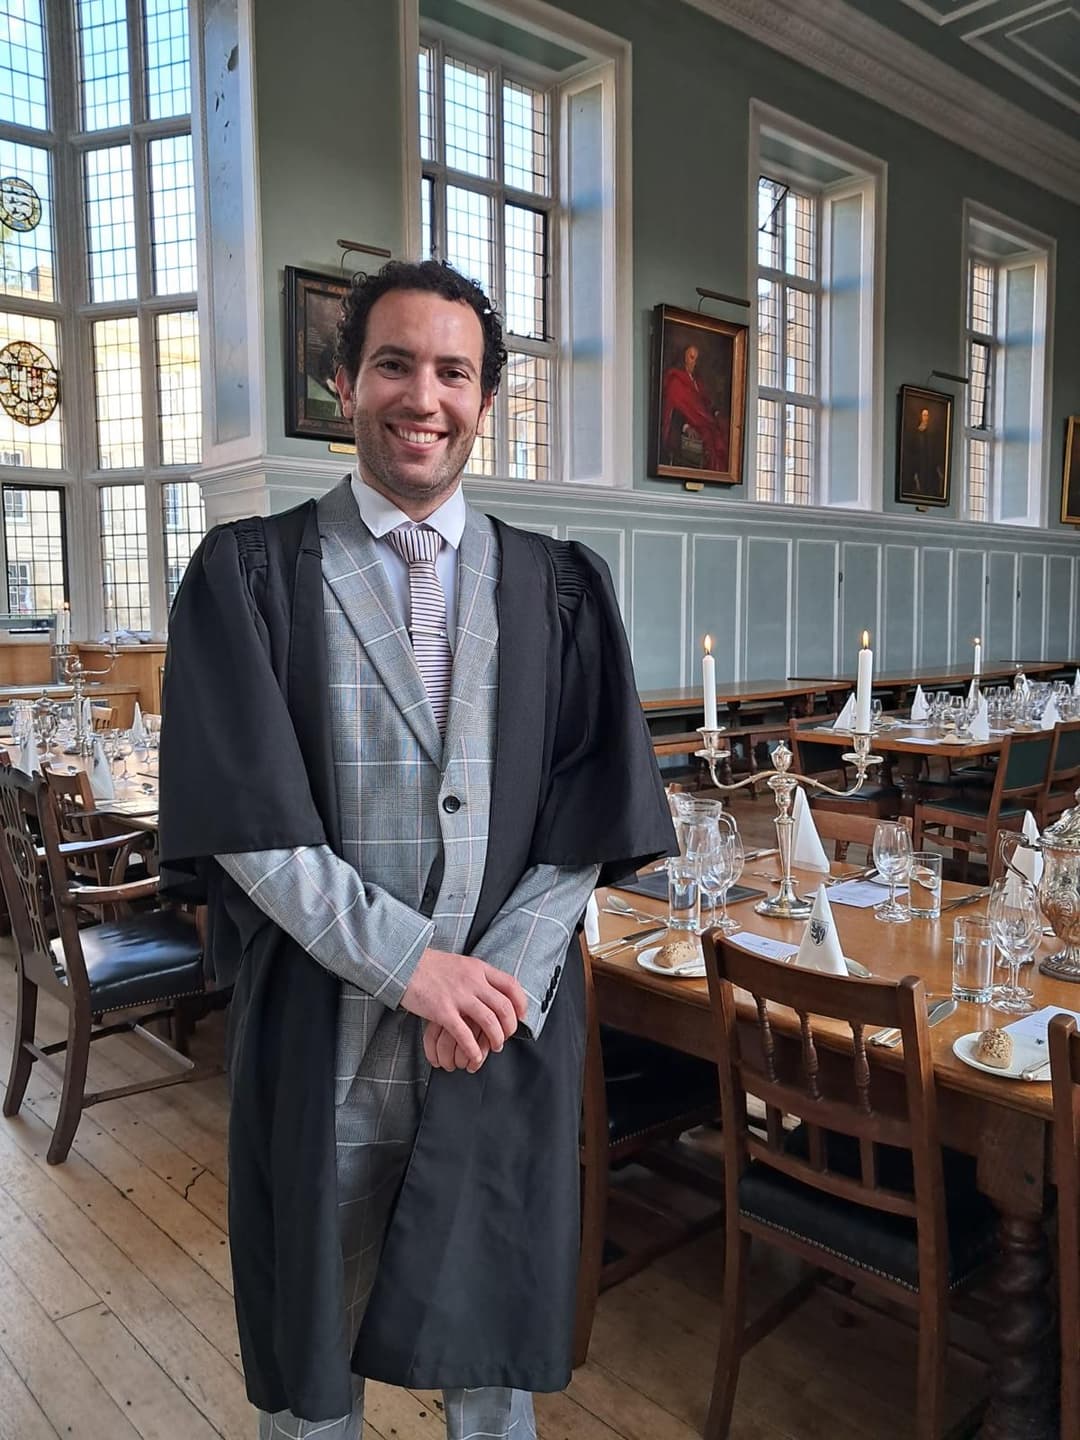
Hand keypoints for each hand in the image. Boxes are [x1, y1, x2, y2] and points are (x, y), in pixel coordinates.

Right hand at [401, 948, 526, 1068]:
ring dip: (496, 1039)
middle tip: (506, 1036)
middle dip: (510, 1027)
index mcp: (478, 968)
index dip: (520, 1004)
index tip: (520, 1016)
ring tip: (494, 1046)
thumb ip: (477, 976)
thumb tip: (493, 992)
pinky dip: (473, 1049)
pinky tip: (474, 1056)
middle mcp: (472, 981)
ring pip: (489, 1021)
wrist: (404, 964)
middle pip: (504, 1007)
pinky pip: (464, 1034)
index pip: (511, 985)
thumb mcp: (461, 964)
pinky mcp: (442, 1010)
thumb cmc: (431, 966)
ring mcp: (458, 996)